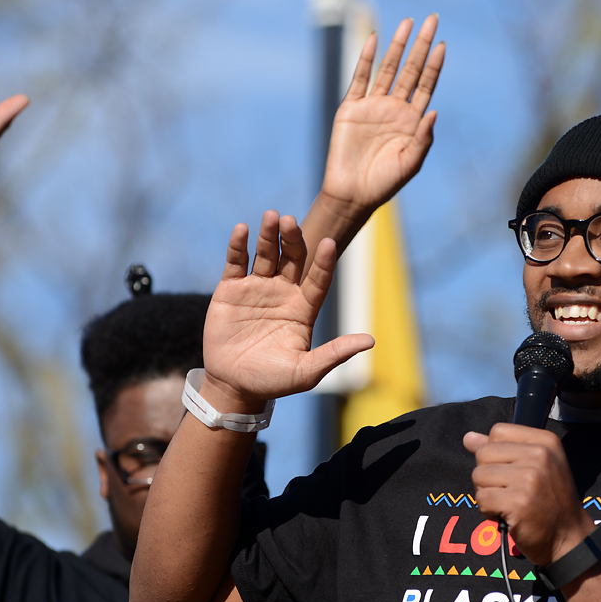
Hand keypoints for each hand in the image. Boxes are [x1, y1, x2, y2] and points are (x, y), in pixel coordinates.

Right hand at [199, 212, 374, 412]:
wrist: (232, 385)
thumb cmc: (272, 381)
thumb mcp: (306, 371)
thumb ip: (335, 354)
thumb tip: (370, 341)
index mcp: (304, 308)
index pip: (318, 279)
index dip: (324, 262)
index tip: (330, 244)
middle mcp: (283, 292)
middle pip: (292, 258)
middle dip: (293, 239)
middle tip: (290, 221)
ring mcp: (257, 288)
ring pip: (266, 254)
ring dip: (268, 235)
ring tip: (271, 216)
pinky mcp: (231, 289)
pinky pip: (236, 262)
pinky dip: (238, 245)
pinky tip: (242, 230)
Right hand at [319, 15, 444, 220]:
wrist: (353, 193)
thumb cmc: (385, 183)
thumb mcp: (411, 163)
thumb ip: (424, 139)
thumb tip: (434, 112)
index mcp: (412, 121)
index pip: (426, 86)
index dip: (434, 65)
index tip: (442, 45)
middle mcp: (394, 108)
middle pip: (410, 70)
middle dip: (421, 46)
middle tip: (432, 21)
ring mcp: (373, 106)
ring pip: (388, 69)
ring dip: (397, 46)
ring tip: (407, 23)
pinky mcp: (351, 108)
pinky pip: (360, 78)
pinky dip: (367, 59)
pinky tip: (374, 40)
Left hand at [464, 424, 592, 566]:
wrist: (569, 538)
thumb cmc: (549, 501)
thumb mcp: (534, 466)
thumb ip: (501, 449)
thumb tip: (468, 438)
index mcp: (545, 441)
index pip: (498, 431)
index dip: (495, 453)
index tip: (511, 471)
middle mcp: (540, 455)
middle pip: (484, 453)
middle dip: (487, 476)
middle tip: (509, 492)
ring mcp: (530, 479)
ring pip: (478, 476)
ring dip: (487, 495)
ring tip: (509, 504)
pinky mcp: (518, 502)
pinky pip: (482, 499)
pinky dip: (488, 512)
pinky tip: (508, 516)